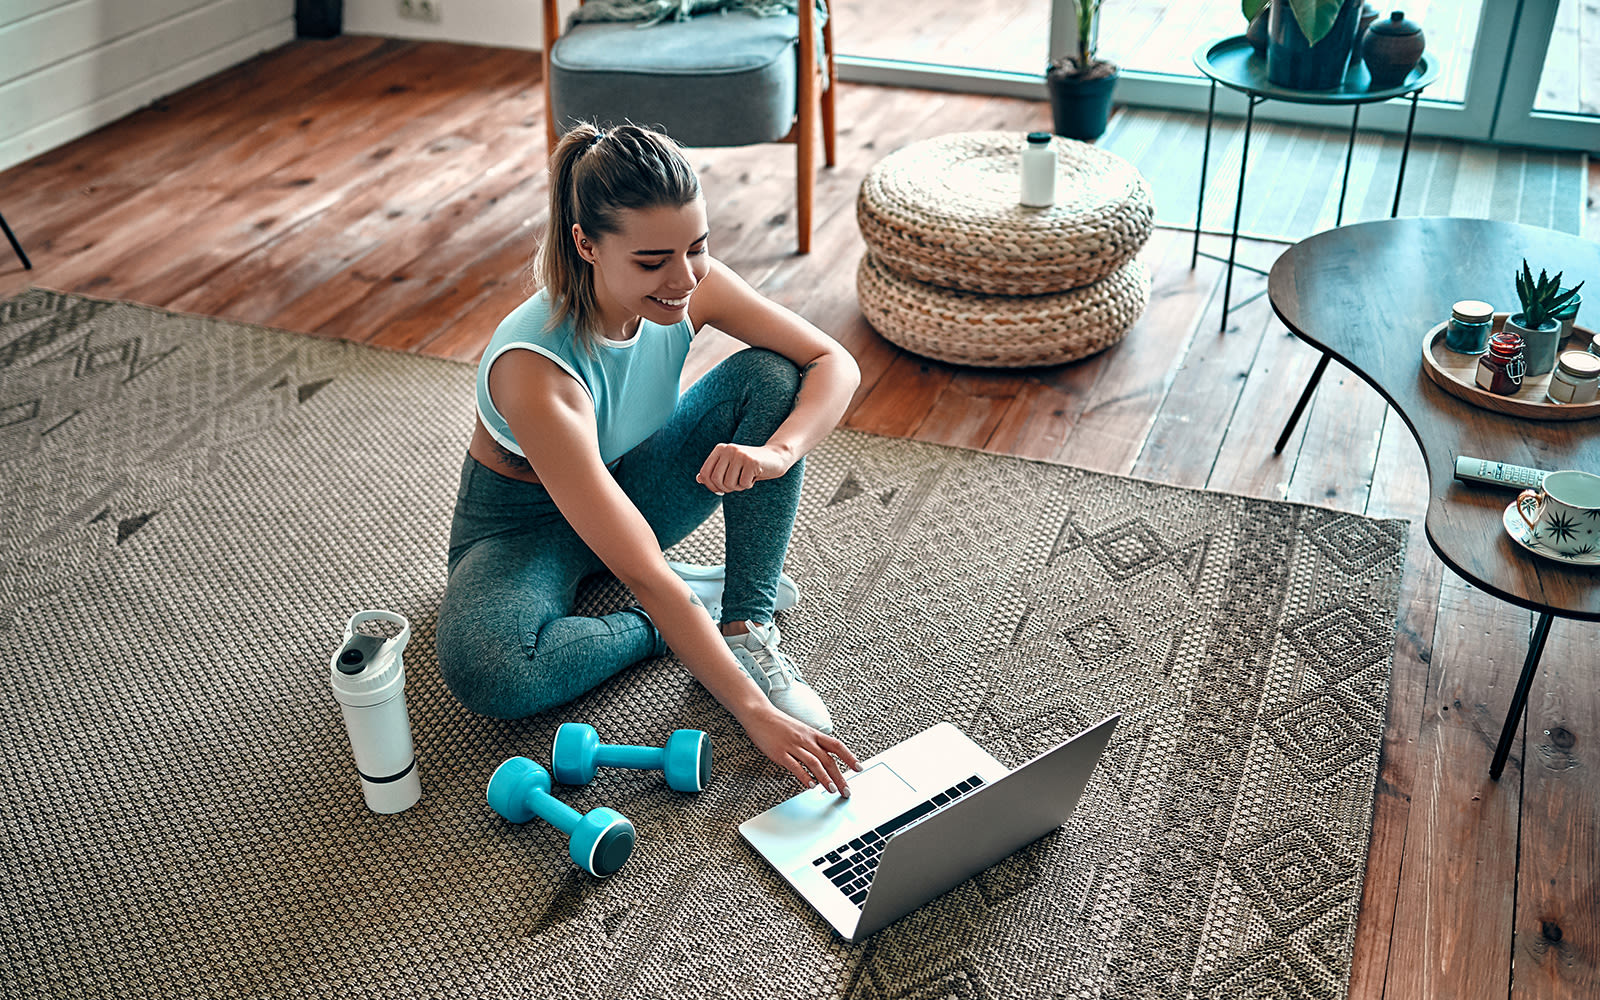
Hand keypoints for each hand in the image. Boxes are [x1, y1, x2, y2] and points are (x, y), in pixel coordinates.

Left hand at [696, 442, 791, 494]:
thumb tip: (698, 479)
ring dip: (739, 487)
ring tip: (747, 478)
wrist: (775, 457)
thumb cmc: (750, 465)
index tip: (720, 490)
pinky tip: (755, 476)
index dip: (711, 486)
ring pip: (729, 483)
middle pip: (716, 480)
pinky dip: (749, 485)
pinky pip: (744, 484)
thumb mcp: (730, 467)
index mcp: (720, 449)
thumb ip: (714, 472)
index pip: (705, 473)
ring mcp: (740, 454)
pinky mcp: (751, 461)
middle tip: (736, 485)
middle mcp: (728, 449)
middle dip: (726, 488)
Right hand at [741, 706, 860, 794]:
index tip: (858, 768)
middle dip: (840, 776)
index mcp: (813, 734)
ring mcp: (793, 746)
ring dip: (825, 778)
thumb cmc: (780, 723)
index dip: (849, 757)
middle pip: (828, 759)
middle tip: (846, 790)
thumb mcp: (801, 730)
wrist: (760, 714)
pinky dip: (805, 777)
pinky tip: (810, 785)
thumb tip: (824, 758)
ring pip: (815, 763)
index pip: (837, 746)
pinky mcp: (780, 753)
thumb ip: (813, 743)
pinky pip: (795, 766)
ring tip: (831, 790)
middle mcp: (806, 740)